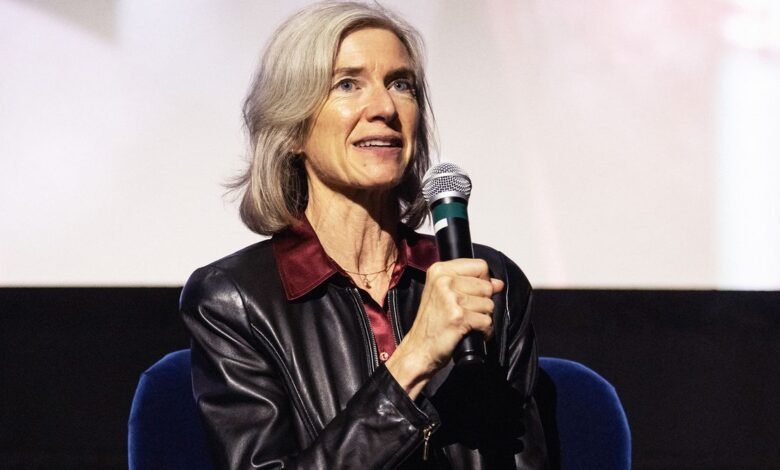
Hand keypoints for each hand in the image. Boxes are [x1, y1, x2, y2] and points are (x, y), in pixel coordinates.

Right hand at [385, 258, 503, 397]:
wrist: (418, 348)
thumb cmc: (431, 323)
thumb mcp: (445, 295)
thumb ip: (472, 283)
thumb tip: (498, 283)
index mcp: (439, 270)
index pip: (480, 266)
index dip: (483, 281)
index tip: (472, 293)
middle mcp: (444, 281)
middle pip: (487, 286)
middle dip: (483, 302)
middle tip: (465, 312)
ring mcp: (451, 298)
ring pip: (489, 304)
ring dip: (482, 317)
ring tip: (465, 322)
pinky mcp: (458, 317)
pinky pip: (487, 321)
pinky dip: (484, 331)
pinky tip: (470, 332)